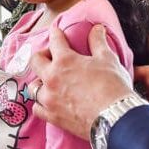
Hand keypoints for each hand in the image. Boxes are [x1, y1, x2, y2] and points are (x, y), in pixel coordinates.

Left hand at [30, 24, 133, 139]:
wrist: (114, 119)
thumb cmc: (112, 87)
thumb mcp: (107, 59)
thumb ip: (98, 42)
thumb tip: (97, 28)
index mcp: (64, 60)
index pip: (54, 40)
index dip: (56, 33)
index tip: (56, 32)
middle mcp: (52, 78)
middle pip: (35, 61)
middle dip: (42, 55)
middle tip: (53, 57)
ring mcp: (50, 98)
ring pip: (33, 86)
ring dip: (40, 81)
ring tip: (49, 81)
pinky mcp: (52, 116)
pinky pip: (37, 108)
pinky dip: (40, 103)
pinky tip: (47, 102)